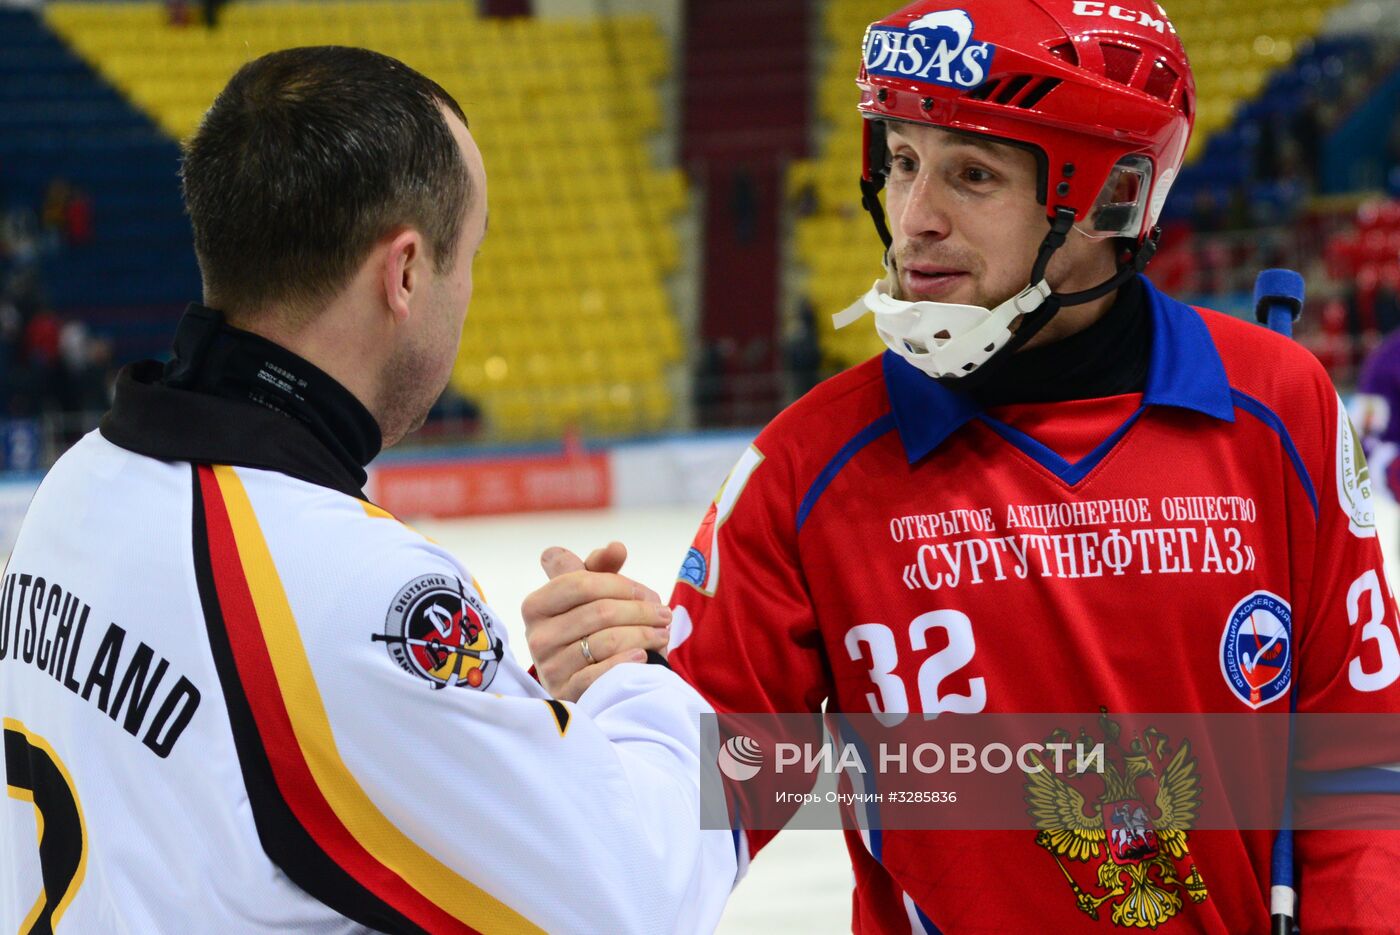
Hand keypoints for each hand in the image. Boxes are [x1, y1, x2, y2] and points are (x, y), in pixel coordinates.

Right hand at [521, 541, 671, 700]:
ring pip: (606, 641)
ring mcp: (548, 666)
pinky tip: (643, 656)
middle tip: (664, 615)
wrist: (587, 680)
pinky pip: (601, 673)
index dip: (619, 584)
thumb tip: (616, 547)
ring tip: (662, 634)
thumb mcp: (592, 594)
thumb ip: (601, 567)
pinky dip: (626, 662)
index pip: (580, 582)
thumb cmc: (589, 627)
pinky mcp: (565, 692)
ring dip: (643, 635)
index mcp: (537, 604)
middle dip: (640, 611)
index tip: (642, 593)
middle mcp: (536, 635)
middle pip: (599, 611)